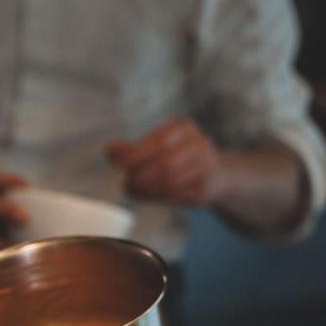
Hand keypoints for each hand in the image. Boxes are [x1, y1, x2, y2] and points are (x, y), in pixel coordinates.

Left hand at [105, 118, 221, 205]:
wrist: (216, 175)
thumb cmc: (178, 157)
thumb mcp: (156, 146)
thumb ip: (132, 149)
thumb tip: (109, 149)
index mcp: (184, 128)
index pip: (159, 141)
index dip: (136, 153)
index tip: (118, 163)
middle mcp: (199, 145)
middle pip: (166, 163)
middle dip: (141, 175)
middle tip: (126, 183)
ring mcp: (206, 168)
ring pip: (172, 182)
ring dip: (146, 189)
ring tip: (132, 190)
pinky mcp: (205, 189)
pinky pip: (177, 196)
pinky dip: (157, 197)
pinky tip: (146, 195)